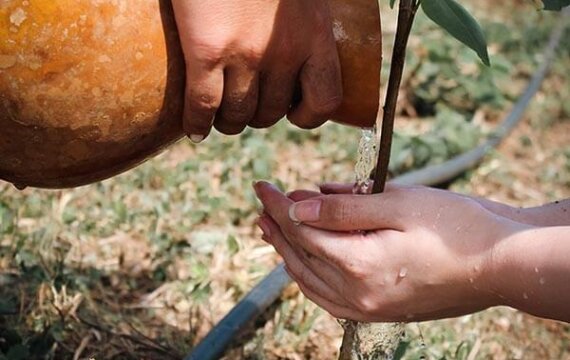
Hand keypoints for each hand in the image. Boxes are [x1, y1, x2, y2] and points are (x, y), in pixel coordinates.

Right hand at [172, 0, 341, 141]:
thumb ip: (304, 20)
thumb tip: (298, 37)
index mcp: (315, 36)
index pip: (325, 101)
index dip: (307, 116)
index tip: (292, 111)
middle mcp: (285, 52)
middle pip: (272, 113)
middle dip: (257, 117)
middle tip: (244, 108)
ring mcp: (246, 54)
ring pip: (237, 116)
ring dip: (228, 122)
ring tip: (219, 116)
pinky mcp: (207, 50)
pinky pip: (203, 106)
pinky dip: (196, 123)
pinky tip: (193, 128)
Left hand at [253, 181, 527, 321]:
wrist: (500, 264)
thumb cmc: (455, 227)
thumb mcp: (397, 204)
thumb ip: (342, 209)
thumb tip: (297, 206)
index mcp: (359, 264)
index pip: (301, 230)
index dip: (277, 205)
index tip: (260, 185)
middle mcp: (357, 294)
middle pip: (300, 256)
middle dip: (277, 227)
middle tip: (262, 204)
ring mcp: (368, 308)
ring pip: (310, 279)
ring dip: (288, 251)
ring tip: (272, 228)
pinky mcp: (379, 311)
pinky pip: (329, 298)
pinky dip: (309, 276)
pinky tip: (303, 263)